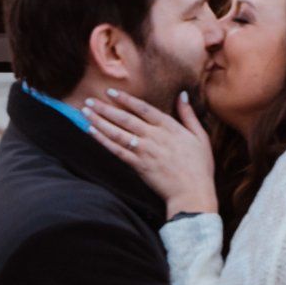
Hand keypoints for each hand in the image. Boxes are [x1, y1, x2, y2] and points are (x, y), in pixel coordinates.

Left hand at [83, 89, 219, 217]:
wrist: (192, 193)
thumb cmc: (199, 167)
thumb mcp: (200, 136)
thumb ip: (189, 115)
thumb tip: (182, 95)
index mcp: (169, 127)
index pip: (143, 108)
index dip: (125, 99)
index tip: (111, 92)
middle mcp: (154, 136)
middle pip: (125, 118)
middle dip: (105, 108)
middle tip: (90, 100)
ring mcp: (144, 151)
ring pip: (117, 132)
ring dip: (99, 121)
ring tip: (85, 112)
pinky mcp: (138, 166)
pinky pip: (117, 150)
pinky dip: (103, 140)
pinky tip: (91, 132)